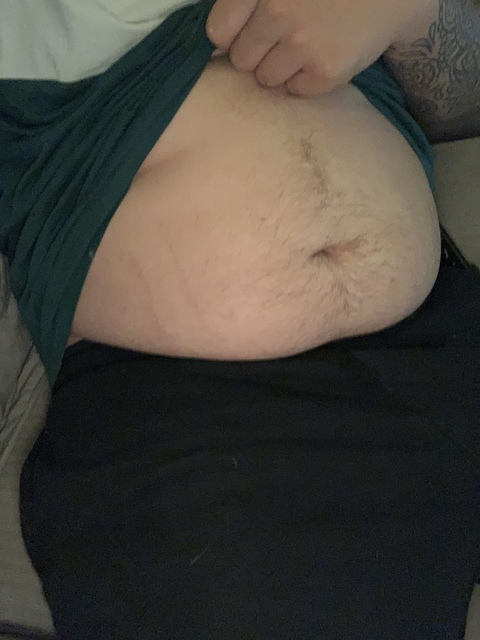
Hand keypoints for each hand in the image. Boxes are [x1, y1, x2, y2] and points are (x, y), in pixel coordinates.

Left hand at [206, 0, 437, 95]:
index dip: (230, 38)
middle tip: (280, 40)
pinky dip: (304, 81)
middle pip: (242, 60)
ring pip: (266, 79)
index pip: (219, 31)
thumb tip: (218, 41)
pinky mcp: (326, 70)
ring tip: (303, 47)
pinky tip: (321, 58)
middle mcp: (279, 13)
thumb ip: (250, 1)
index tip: (245, 35)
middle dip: (256, 53)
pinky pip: (295, 91)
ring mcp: (303, 44)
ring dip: (278, 69)